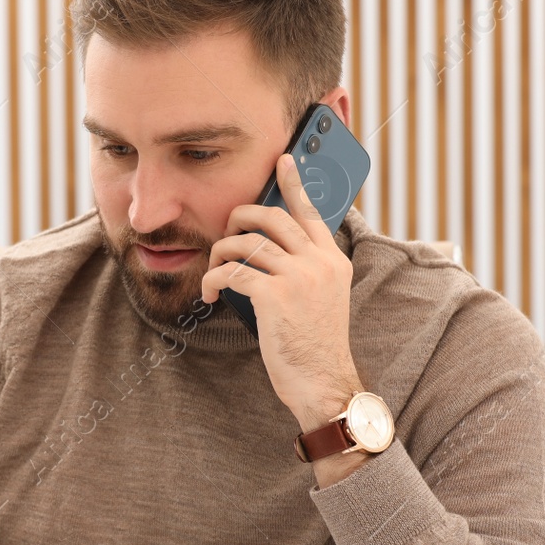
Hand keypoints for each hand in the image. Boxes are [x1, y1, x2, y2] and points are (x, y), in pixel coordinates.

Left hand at [202, 152, 365, 429]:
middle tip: (226, 233)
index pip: (311, 213)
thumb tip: (264, 251)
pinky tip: (211, 293)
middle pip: (271, 218)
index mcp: (334, 261)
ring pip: (246, 244)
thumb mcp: (321, 300)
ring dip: (221, 255)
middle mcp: (319, 262)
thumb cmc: (314, 347)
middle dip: (240, 219)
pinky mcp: (275, 296)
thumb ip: (304, 271)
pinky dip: (213, 280)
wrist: (324, 384)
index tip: (283, 160)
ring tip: (215, 274)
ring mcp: (299, 277)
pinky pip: (232, 272)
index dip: (293, 184)